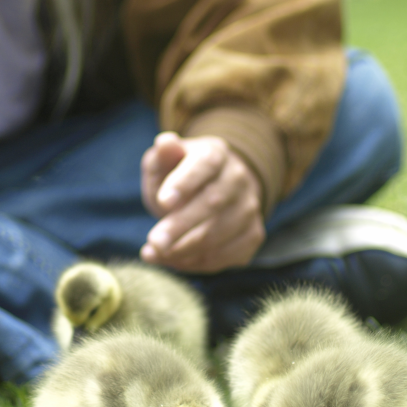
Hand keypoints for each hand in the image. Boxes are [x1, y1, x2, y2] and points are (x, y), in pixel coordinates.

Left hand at [140, 132, 264, 272]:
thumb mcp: (165, 159)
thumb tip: (165, 142)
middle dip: (181, 226)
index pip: (204, 165)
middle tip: (154, 241)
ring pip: (220, 234)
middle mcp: (238, 179)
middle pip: (213, 204)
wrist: (212, 187)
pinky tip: (171, 260)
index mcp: (215, 154)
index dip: (184, 184)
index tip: (163, 201)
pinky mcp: (252, 235)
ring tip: (153, 253)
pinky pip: (226, 255)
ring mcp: (249, 208)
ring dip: (184, 249)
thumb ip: (163, 155)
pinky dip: (196, 263)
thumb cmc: (179, 173)